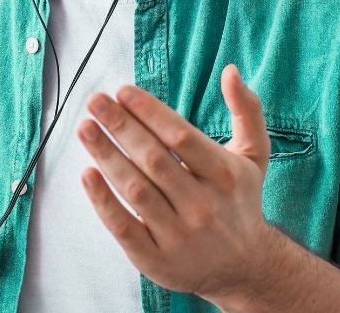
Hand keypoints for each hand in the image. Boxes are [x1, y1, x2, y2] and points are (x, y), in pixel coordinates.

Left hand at [76, 63, 281, 304]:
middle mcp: (202, 205)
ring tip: (85, 129)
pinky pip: (124, 227)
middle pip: (153, 159)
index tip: (122, 91)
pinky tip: (86, 174)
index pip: (180, 137)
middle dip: (120, 126)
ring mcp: (178, 235)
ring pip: (135, 190)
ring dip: (106, 156)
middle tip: (95, 101)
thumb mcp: (254, 155)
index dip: (149, 112)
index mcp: (224, 175)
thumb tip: (230, 71)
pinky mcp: (157, 260)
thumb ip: (247, 110)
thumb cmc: (240, 202)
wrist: (245, 268)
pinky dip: (103, 201)